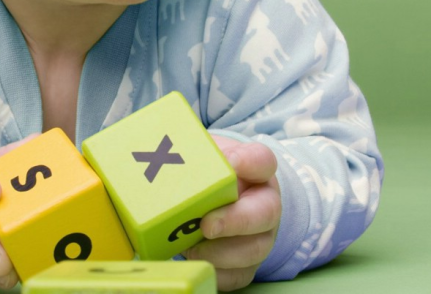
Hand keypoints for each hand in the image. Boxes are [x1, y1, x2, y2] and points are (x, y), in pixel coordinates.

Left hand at [185, 136, 281, 290]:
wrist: (211, 205)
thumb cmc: (207, 177)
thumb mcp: (203, 158)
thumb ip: (192, 155)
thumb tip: (164, 159)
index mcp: (255, 172)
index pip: (262, 161)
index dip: (249, 162)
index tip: (231, 163)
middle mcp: (264, 204)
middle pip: (266, 212)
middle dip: (235, 220)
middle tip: (207, 225)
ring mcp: (260, 237)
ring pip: (254, 249)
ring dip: (221, 252)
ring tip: (192, 248)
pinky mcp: (246, 265)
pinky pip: (237, 275)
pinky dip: (215, 272)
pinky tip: (195, 262)